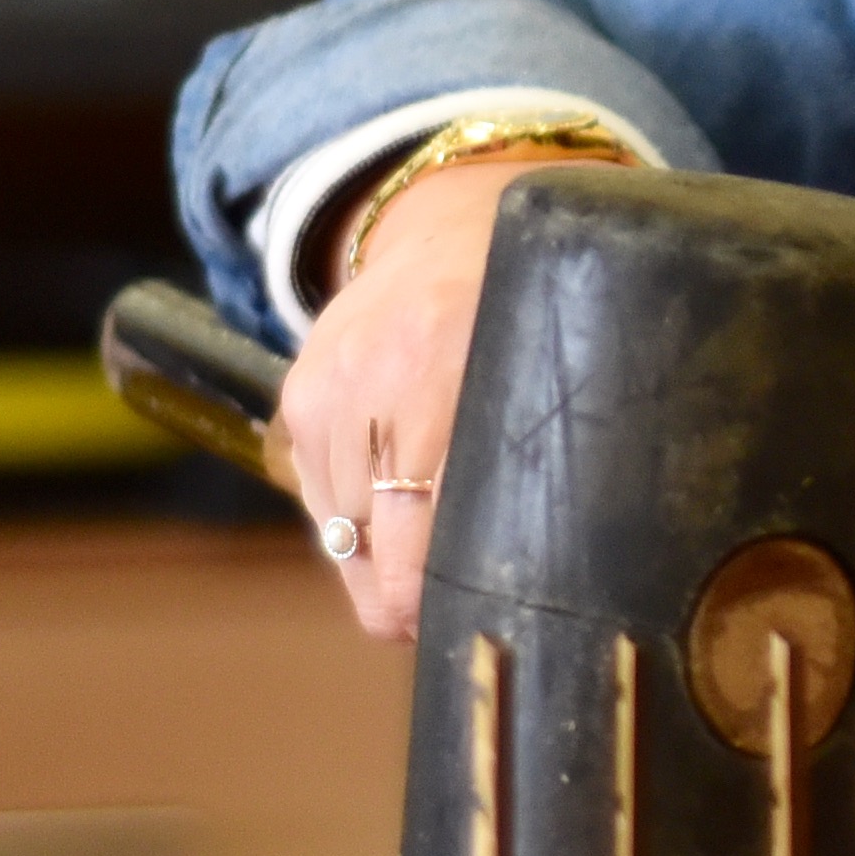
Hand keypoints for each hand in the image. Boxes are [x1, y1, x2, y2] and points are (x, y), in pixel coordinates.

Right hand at [272, 148, 620, 641]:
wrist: (452, 227)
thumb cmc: (531, 314)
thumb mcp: (557, 372)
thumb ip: (549, 458)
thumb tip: (544, 583)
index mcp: (446, 363)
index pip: (418, 527)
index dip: (430, 598)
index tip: (457, 628)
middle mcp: (370, 376)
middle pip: (373, 544)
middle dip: (408, 594)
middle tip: (448, 614)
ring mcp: (323, 388)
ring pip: (342, 533)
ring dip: (382, 560)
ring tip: (430, 557)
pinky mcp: (296, 399)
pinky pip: (320, 500)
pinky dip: (358, 522)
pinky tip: (399, 509)